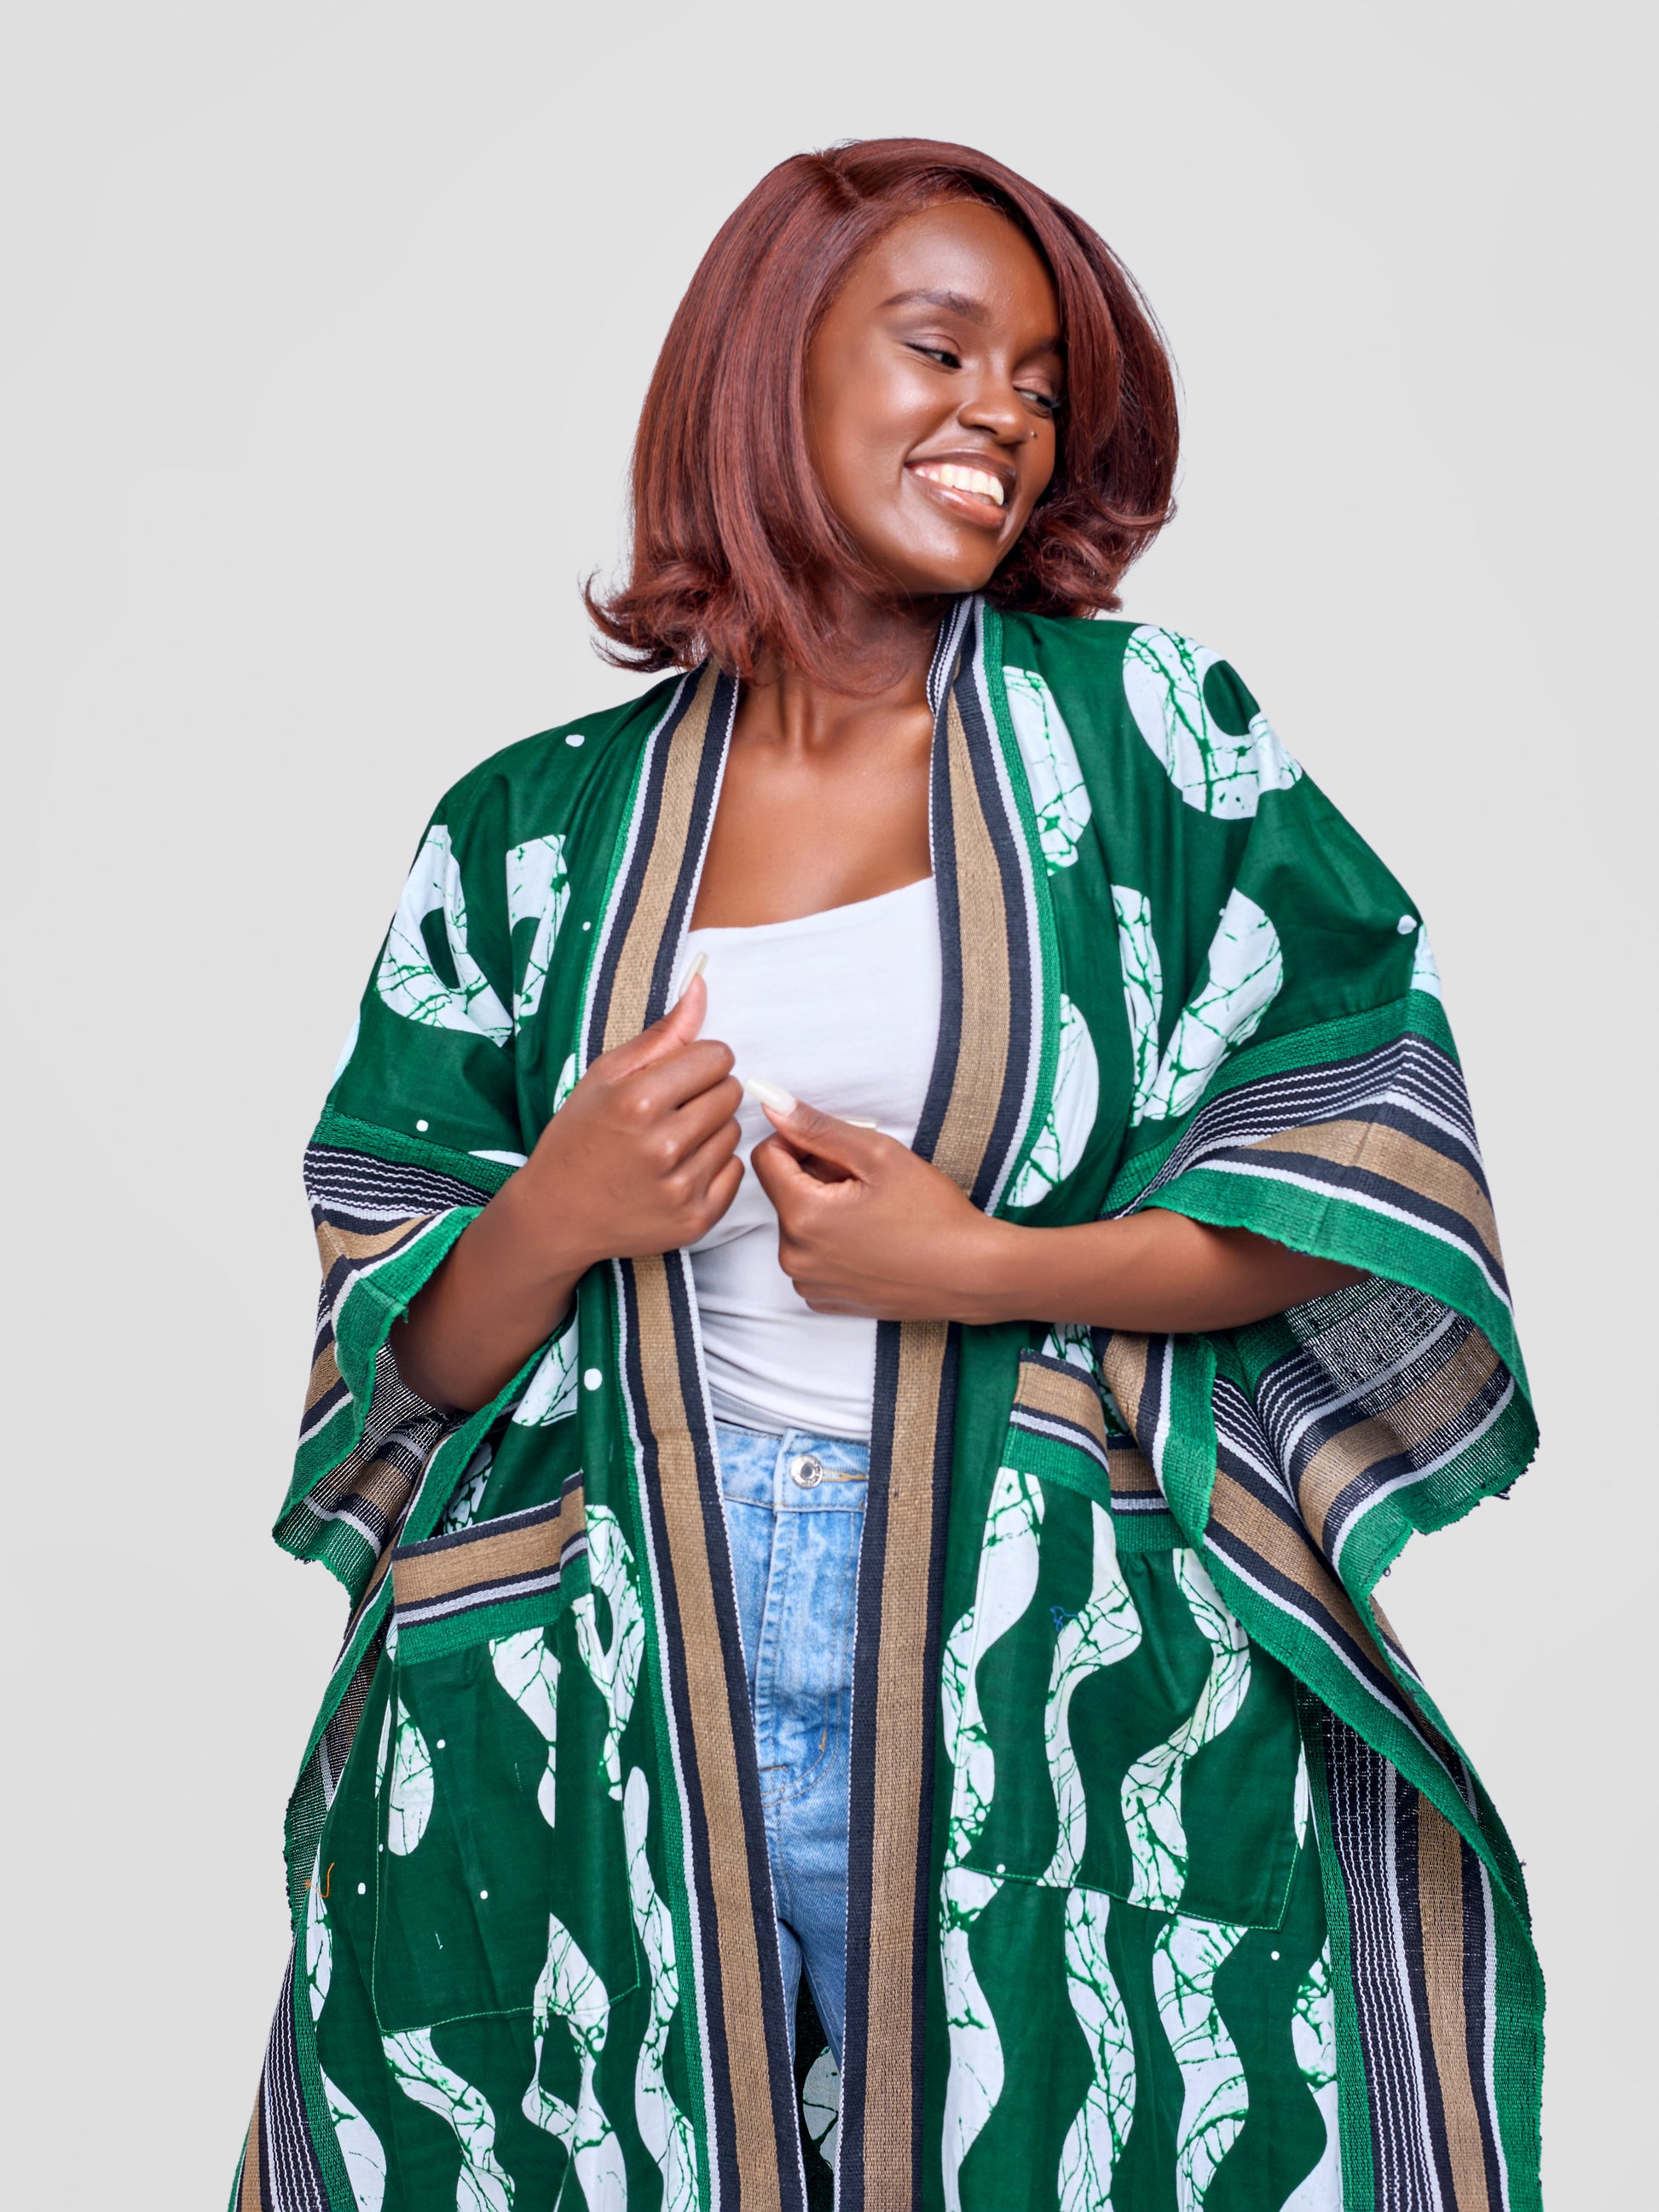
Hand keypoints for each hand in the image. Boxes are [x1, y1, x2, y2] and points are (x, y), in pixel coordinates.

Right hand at [521, 972, 744, 1272]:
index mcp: (638, 1101)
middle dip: (707, 1093)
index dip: (699, 1061)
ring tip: (671, 1141)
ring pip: (733, 1132)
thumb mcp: (605, 1077)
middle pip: (730, 1093)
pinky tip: (678, 1170)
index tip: (679, 1075)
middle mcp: (663, 1146)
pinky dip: (713, 1167)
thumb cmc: (578, 1137)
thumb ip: (661, 1034)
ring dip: (710, 1131)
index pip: (716, 1057)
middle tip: (672, 1109)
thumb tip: (701, 987)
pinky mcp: (696, 1219)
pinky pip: (734, 1171)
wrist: (556, 1215)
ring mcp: (682, 1187)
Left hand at [748, 1094, 995, 1319]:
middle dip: (817, 1176)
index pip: (767, 1156)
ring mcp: (808, 1282)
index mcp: (802, 1216)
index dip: (801, 1141)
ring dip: (825, 1209)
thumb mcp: (878, 1154)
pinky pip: (812, 1256)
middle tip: (868, 1181)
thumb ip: (818, 1127)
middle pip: (784, 1191)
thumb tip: (771, 1102)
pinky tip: (872, 1240)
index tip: (841, 1149)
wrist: (972, 1274)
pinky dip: (832, 1242)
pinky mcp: (825, 1299)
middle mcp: (794, 1256)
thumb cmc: (933, 1214)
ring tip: (874, 1212)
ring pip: (798, 1224)